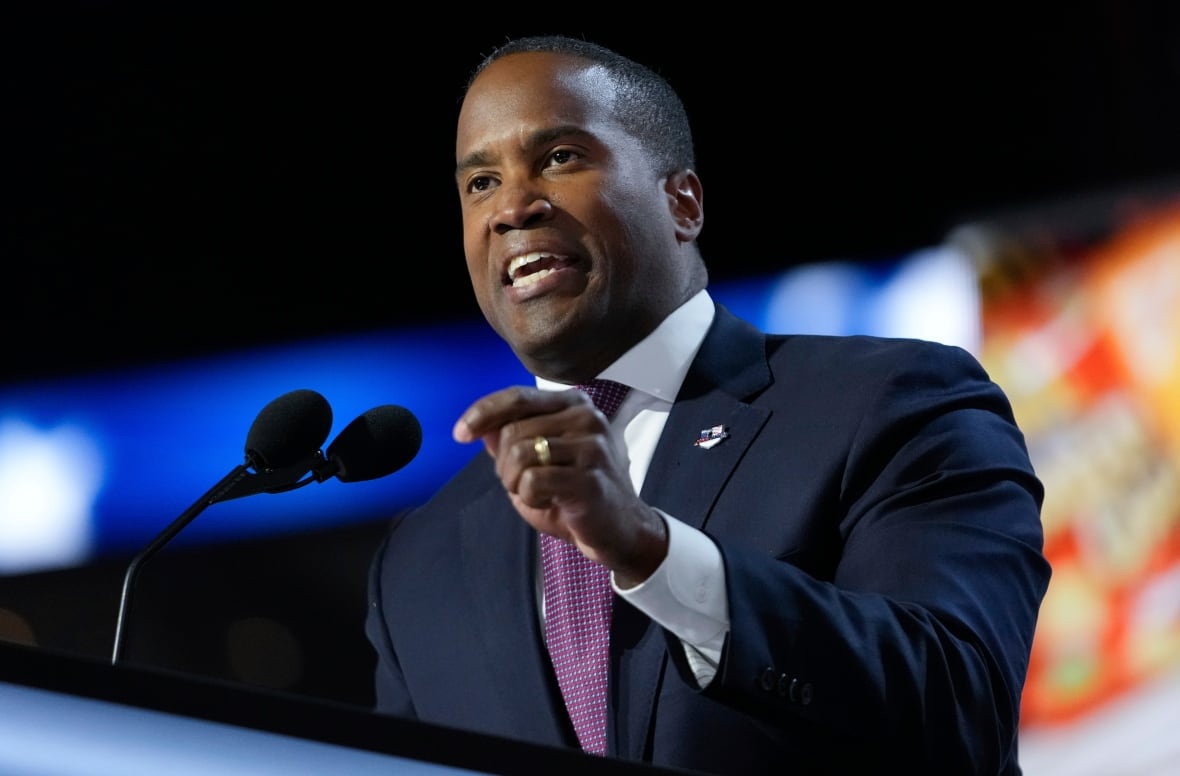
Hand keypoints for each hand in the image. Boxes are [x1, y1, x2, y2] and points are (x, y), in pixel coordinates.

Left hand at [453, 385, 666, 585]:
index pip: (517, 397)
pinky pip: (533, 481)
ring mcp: (592, 446)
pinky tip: (551, 503)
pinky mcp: (590, 478)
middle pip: (512, 431)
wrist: (619, 530)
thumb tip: (481, 427)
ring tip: (538, 494)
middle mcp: (586, 417)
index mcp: (574, 404)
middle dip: (504, 466)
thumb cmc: (575, 495)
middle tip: (524, 485)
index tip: (460, 434)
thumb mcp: (538, 462)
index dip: (482, 413)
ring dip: (515, 483)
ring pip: (520, 454)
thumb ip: (511, 441)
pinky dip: (530, 498)